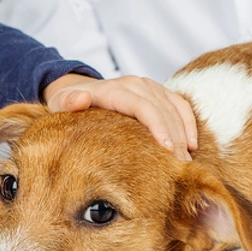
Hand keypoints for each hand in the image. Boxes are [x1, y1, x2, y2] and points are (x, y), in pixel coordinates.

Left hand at [43, 74, 197, 160]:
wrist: (79, 92)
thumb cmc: (69, 106)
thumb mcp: (60, 104)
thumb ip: (68, 102)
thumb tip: (81, 98)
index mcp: (113, 89)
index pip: (142, 106)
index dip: (157, 126)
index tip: (167, 149)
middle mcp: (134, 84)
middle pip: (161, 109)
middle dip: (173, 137)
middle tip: (180, 166)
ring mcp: (148, 87)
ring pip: (173, 108)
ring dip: (183, 134)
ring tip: (186, 161)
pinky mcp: (158, 93)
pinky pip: (179, 105)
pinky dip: (188, 123)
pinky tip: (192, 144)